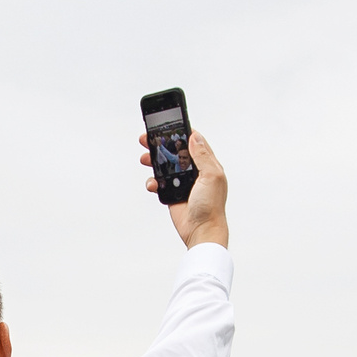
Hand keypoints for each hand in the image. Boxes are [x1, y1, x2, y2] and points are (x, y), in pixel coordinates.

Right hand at [138, 130, 228, 249]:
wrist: (201, 230)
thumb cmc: (211, 206)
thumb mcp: (211, 176)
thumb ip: (202, 156)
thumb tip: (194, 137)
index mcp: (206, 164)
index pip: (193, 142)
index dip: (181, 132)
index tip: (167, 126)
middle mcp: (194, 172)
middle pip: (175, 152)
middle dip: (161, 145)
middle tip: (147, 139)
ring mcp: (182, 183)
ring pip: (164, 166)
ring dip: (153, 161)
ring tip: (145, 158)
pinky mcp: (172, 194)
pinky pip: (158, 184)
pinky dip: (153, 182)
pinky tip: (153, 184)